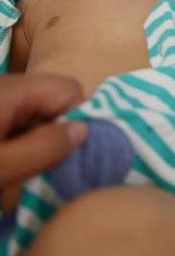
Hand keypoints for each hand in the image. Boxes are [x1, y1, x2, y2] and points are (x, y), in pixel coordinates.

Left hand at [0, 74, 87, 190]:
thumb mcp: (1, 166)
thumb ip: (44, 148)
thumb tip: (84, 130)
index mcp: (11, 90)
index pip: (69, 90)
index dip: (77, 120)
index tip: (66, 154)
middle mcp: (5, 86)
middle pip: (51, 100)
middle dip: (54, 132)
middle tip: (39, 166)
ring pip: (33, 112)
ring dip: (33, 140)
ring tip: (17, 169)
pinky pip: (14, 119)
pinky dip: (16, 140)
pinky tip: (6, 162)